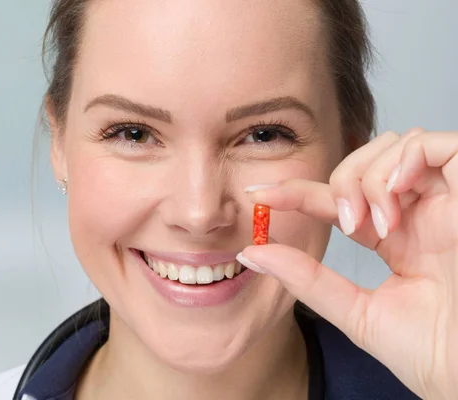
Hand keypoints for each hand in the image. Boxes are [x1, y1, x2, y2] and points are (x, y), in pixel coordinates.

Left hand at [241, 129, 457, 398]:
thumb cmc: (433, 353)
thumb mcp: (357, 313)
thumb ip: (307, 280)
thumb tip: (252, 254)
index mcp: (394, 240)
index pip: (337, 200)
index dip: (296, 191)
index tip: (257, 193)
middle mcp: (419, 214)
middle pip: (366, 163)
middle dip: (342, 183)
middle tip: (347, 222)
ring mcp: (446, 201)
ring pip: (395, 147)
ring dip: (370, 177)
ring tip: (375, 222)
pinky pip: (436, 144)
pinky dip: (407, 157)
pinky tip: (396, 190)